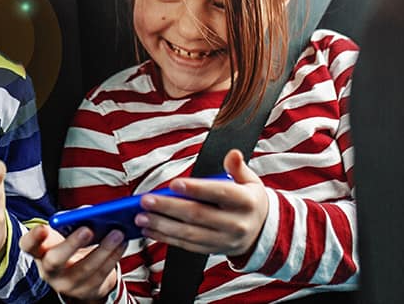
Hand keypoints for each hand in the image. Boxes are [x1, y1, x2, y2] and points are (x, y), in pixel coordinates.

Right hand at [20, 224, 125, 301]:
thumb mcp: (66, 233)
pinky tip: (122, 244)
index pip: (28, 245)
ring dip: (103, 249)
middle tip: (88, 229)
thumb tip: (90, 213)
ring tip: (117, 233)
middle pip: (55, 261)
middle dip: (71, 245)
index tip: (44, 228)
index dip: (34, 238)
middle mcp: (49, 271)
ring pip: (85, 269)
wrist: (81, 277)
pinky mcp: (86, 292)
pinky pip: (101, 275)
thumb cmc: (71, 247)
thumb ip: (73, 220)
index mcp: (40, 251)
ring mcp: (67, 285)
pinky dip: (113, 257)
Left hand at [135, 149, 268, 255]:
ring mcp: (224, 240)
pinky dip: (166, 238)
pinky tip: (150, 230)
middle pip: (198, 215)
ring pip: (189, 234)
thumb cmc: (249, 200)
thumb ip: (237, 167)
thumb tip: (233, 154)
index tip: (173, 184)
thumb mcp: (250, 181)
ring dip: (162, 226)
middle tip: (146, 200)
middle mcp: (236, 223)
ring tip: (141, 217)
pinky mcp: (213, 250)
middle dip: (168, 208)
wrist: (262, 231)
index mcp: (245, 202)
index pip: (219, 194)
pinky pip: (187, 246)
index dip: (196, 189)